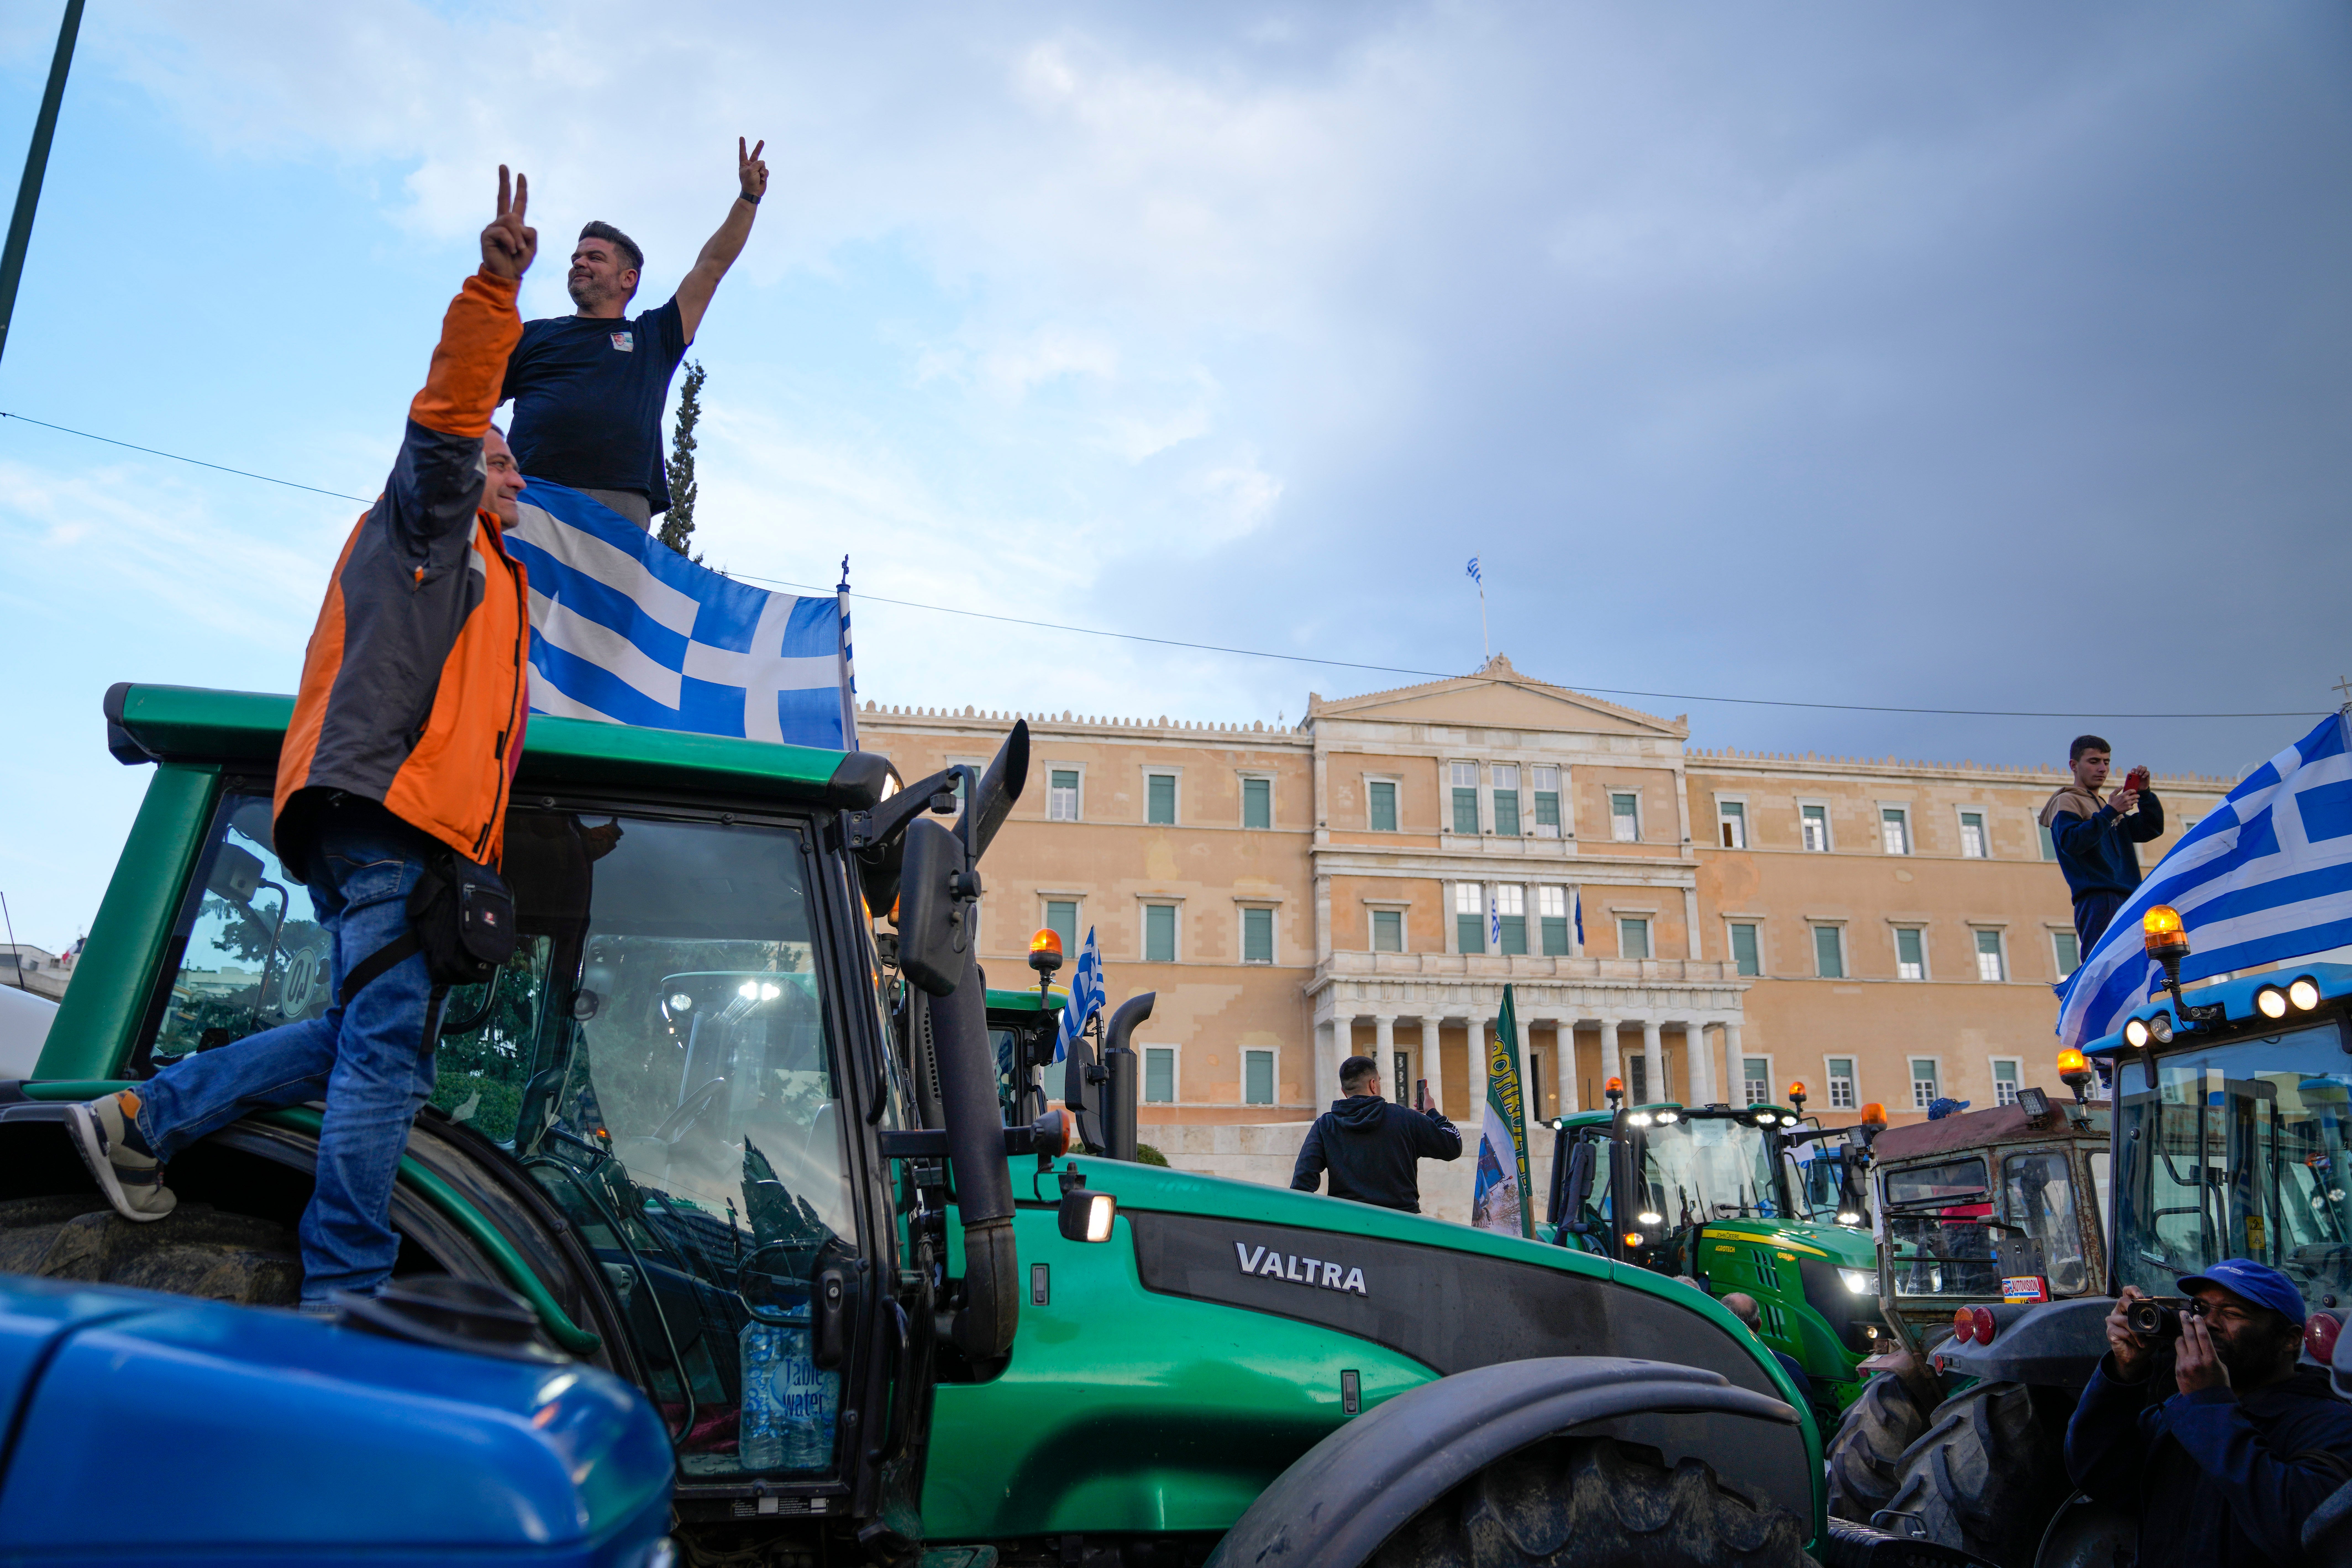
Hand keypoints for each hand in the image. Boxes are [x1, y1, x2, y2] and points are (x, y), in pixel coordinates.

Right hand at [481, 165, 536, 279]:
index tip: (520, 174)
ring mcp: (493, 227)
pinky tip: (510, 251)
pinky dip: (512, 243)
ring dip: (519, 238)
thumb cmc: (518, 262)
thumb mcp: (531, 247)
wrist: (506, 276)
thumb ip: (530, 232)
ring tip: (517, 250)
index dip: (520, 190)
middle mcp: (501, 222)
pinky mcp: (487, 234)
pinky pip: (504, 232)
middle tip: (503, 165)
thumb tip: (518, 222)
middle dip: (504, 181)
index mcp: (513, 224)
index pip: (517, 203)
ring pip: (511, 221)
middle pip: (503, 198)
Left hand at [738, 137, 768, 201]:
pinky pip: (766, 170)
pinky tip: (762, 180)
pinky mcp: (762, 174)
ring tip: (759, 177)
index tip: (742, 137)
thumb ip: (757, 163)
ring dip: (762, 170)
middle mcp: (750, 166)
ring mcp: (756, 170)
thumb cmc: (749, 182)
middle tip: (762, 141)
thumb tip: (762, 163)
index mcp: (744, 164)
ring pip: (762, 164)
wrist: (753, 193)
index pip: (743, 153)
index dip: (742, 145)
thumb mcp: (751, 170)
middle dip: (758, 148)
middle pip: (755, 155)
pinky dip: (765, 175)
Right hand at [2107, 1287, 2152, 1378]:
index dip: (2132, 1290)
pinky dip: (2133, 1339)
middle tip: (2141, 1321)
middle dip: (2133, 1309)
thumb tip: (2159, 1317)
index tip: (2140, 1296)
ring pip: (2124, 1320)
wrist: (2136, 1357)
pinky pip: (2123, 1332)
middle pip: (2122, 1301)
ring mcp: (2113, 1321)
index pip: (2127, 1292)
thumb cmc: (2144, 1342)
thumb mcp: (2152, 1331)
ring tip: (2143, 1341)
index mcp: (2129, 1309)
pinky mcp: (2110, 1331)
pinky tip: (2136, 1344)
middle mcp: (2119, 1312)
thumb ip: (2153, 1322)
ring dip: (2137, 1333)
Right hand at [2108, 786, 2140, 814]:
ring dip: (2136, 800)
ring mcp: (2128, 804)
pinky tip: (2130, 805)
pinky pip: (2133, 806)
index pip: (2131, 791)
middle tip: (2137, 796)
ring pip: (2136, 801)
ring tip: (2135, 800)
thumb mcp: (2112, 795)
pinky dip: (2132, 806)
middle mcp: (2127, 799)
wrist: (2111, 810)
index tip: (2134, 791)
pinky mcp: (2128, 808)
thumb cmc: (2111, 802)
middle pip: (2135, 796)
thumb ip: (2117, 790)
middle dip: (2137, 795)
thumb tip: (2121, 786)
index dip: (2134, 790)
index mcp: (2123, 795)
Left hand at [2176, 1309, 2227, 1393]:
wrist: (2207, 1404)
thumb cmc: (2218, 1386)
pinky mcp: (2177, 1370)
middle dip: (2186, 1323)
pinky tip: (2185, 1351)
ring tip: (2184, 1334)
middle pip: (2189, 1336)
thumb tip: (2203, 1343)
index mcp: (2210, 1360)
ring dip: (2182, 1337)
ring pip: (2179, 1343)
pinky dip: (2181, 1351)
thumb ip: (2212, 1355)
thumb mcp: (2221, 1369)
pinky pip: (2177, 1355)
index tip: (2196, 1316)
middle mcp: (2197, 1361)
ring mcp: (2185, 1365)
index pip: (2203, 1336)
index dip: (2199, 1324)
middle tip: (2184, 1314)